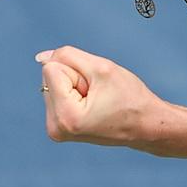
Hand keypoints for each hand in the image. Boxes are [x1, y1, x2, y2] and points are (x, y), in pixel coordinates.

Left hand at [35, 46, 164, 147]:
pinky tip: (91, 106)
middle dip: (75, 78)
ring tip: (97, 101)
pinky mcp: (59, 128)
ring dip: (74, 85)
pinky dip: (73, 94)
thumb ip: (68, 56)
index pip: (51, 68)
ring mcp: (56, 130)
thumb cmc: (130, 98)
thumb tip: (41, 57)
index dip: (77, 70)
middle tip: (99, 94)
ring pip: (53, 84)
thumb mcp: (102, 68)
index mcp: (66, 116)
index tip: (97, 88)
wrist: (145, 126)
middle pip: (50, 77)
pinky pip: (57, 94)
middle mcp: (56, 127)